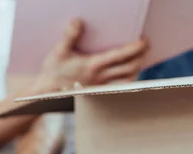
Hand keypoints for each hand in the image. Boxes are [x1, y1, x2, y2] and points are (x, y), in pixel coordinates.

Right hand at [33, 20, 147, 92]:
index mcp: (93, 65)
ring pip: (126, 80)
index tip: (144, 41)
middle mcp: (100, 77)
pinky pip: (119, 87)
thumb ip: (69, 36)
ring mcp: (101, 86)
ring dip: (136, 70)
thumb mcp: (58, 51)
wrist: (47, 93)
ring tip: (139, 59)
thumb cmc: (53, 71)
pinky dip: (127, 81)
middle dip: (140, 58)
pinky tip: (129, 75)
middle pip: (129, 69)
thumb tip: (78, 21)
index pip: (120, 56)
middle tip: (145, 47)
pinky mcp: (98, 91)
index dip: (135, 48)